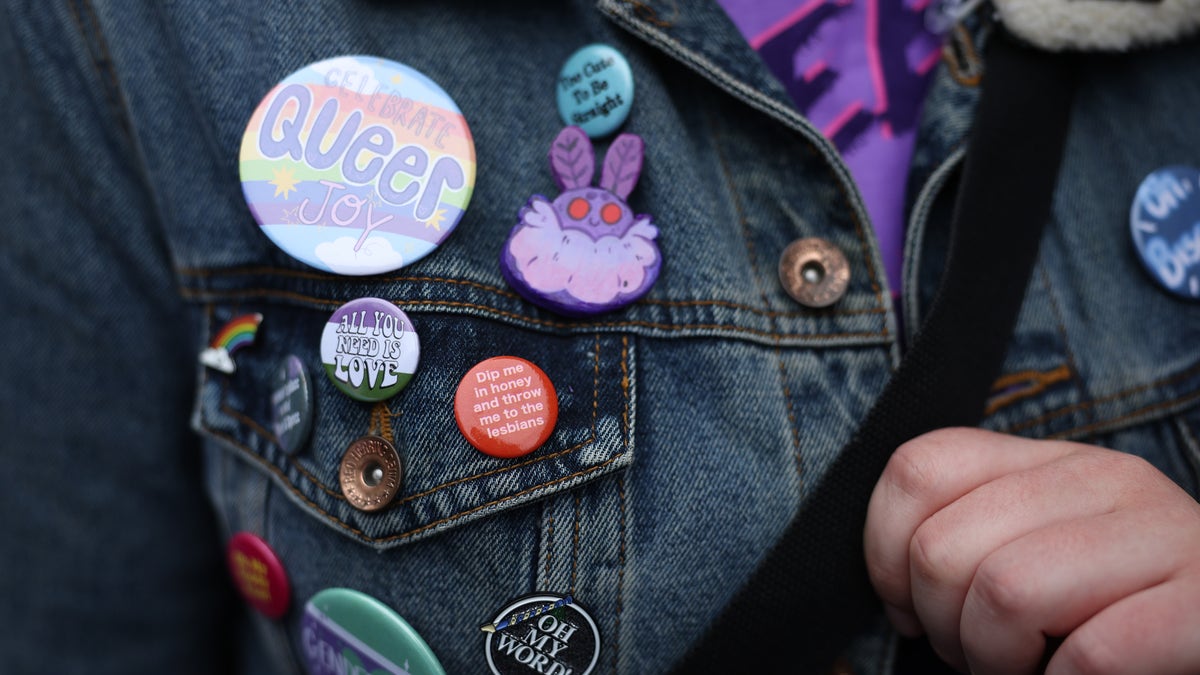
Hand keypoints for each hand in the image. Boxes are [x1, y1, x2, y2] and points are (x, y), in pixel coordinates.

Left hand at [864, 427, 1199, 673]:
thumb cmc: (1116, 617)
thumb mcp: (1037, 556)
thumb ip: (973, 541)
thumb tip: (894, 592)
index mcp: (1050, 463)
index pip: (918, 469)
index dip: (885, 554)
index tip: (909, 613)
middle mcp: (1107, 479)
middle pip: (944, 545)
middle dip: (943, 627)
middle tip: (984, 658)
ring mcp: (1163, 534)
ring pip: (1005, 592)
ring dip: (996, 661)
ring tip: (1028, 672)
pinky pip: (1093, 654)